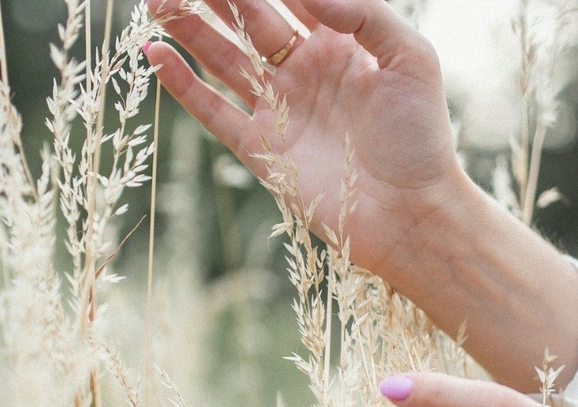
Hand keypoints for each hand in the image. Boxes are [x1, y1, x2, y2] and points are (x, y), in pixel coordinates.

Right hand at [145, 0, 472, 273]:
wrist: (410, 214)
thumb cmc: (420, 137)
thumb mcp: (411, 59)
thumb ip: (364, 13)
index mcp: (340, 45)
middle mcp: (303, 72)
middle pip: (248, 19)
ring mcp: (278, 110)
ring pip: (223, 57)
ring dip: (189, 25)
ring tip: (157, 0)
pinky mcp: (259, 149)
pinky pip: (212, 109)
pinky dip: (182, 83)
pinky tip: (157, 52)